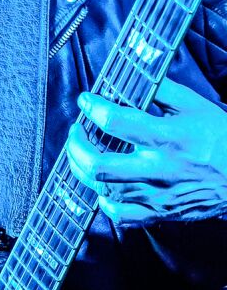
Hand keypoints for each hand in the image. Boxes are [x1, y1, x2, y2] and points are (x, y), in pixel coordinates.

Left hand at [65, 77, 226, 225]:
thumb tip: (133, 72)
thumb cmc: (220, 138)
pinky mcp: (160, 213)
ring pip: (103, 190)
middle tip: (76, 131)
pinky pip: (121, 216)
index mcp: (168, 137)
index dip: (93, 108)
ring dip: (83, 170)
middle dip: (76, 146)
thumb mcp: (195, 105)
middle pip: (99, 165)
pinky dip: (104, 202)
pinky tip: (103, 186)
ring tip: (82, 153)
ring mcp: (157, 195)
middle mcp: (158, 169)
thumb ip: (160, 89)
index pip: (116, 122)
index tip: (86, 100)